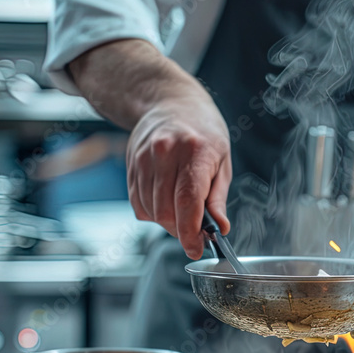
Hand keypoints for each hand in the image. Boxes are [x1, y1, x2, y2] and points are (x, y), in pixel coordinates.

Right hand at [127, 93, 231, 258]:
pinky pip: (137, 203)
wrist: (171, 103)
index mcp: (195, 151)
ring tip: (181, 211)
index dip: (190, 232)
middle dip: (181, 229)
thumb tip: (220, 228)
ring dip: (166, 222)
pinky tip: (165, 202)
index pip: (188, 201)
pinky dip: (152, 212)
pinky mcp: (131, 164)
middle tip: (195, 230)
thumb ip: (217, 198)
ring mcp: (144, 157)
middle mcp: (165, 152)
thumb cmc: (203, 133)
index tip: (195, 249)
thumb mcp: (222, 161)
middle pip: (166, 211)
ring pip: (150, 211)